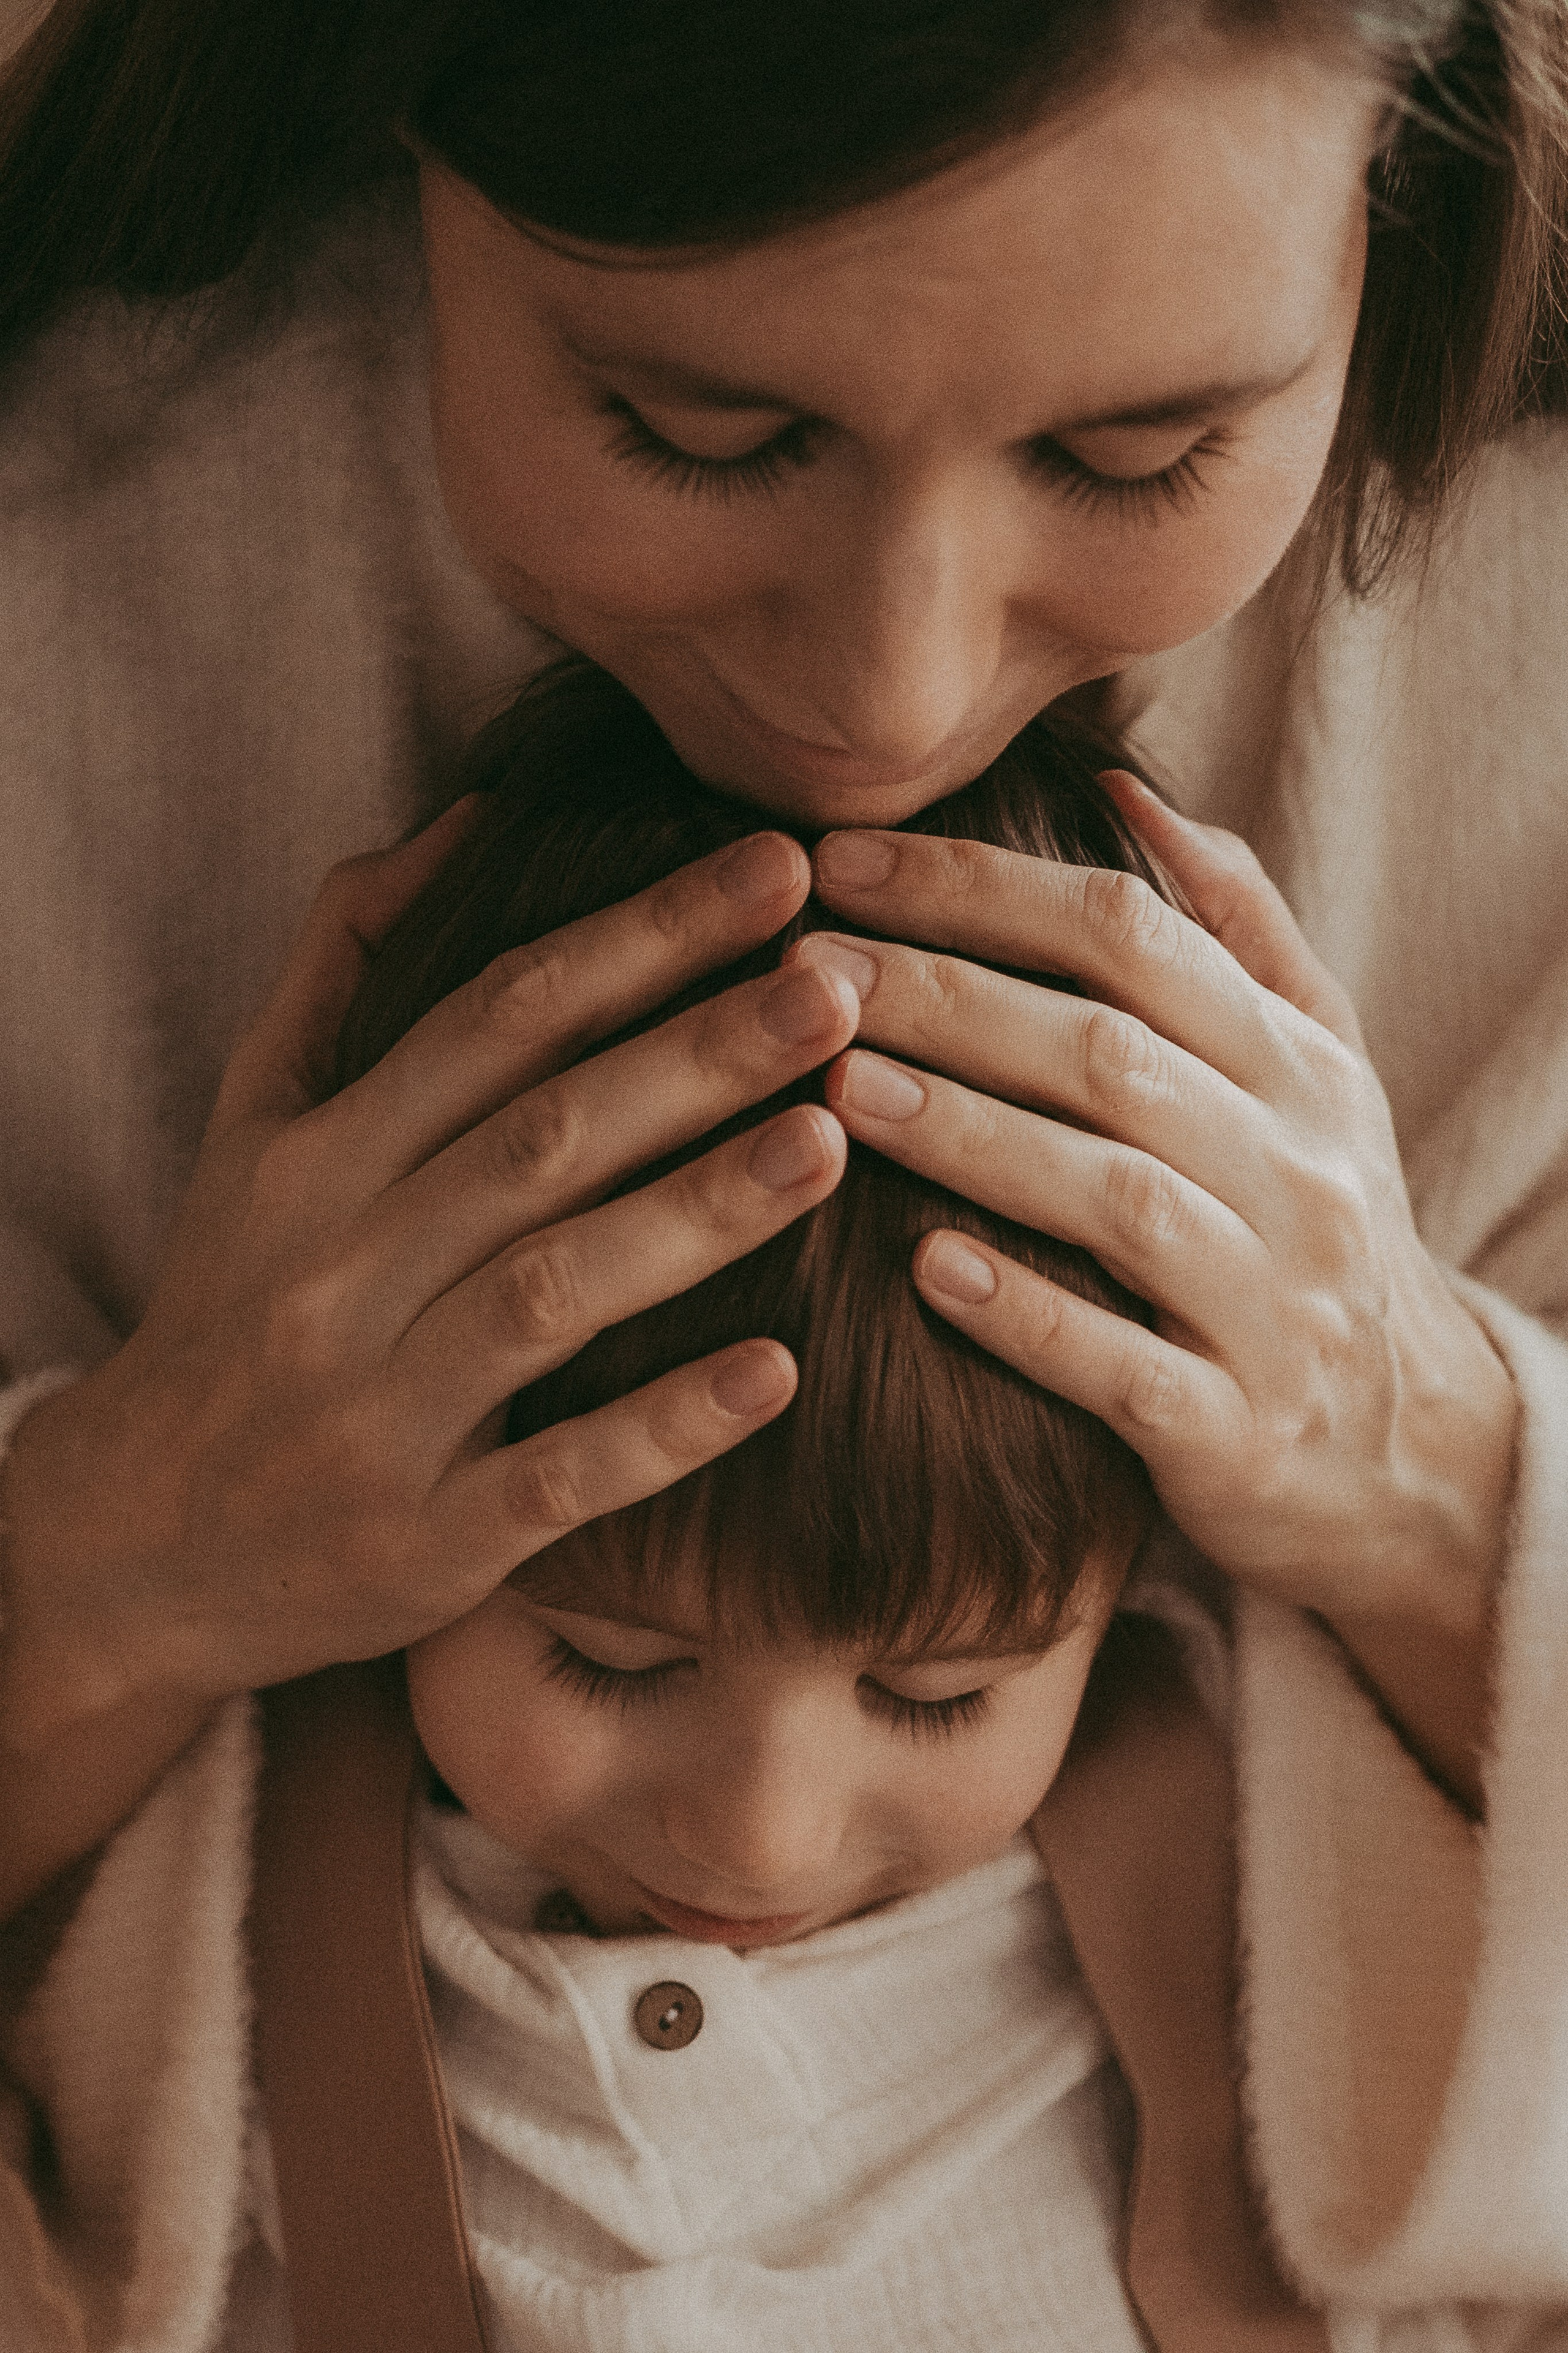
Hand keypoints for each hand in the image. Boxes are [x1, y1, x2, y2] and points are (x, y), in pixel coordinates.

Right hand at [4, 805, 859, 1745]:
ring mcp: (382, 1410)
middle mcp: (344, 1270)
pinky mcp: (425, 1538)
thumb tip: (464, 819)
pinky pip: (558, 1474)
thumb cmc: (230, 1302)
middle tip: (839, 988)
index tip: (774, 872)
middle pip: (541, 1138)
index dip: (639, 939)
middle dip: (696, 1055)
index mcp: (318, 1158)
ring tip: (830, 1141)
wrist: (135, 1542)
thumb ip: (344, 961)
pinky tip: (778, 1372)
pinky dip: (664, 1424)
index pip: (497, 1018)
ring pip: (553, 1293)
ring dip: (696, 1215)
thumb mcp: (251, 1121)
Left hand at [798, 779, 1517, 1647]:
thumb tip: (1127, 792)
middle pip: (1110, 1054)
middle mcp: (1300, 1173)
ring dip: (971, 1136)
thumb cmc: (1315, 1226)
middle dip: (947, 997)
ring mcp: (1275, 1307)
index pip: (1134, 937)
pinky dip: (1026, 1314)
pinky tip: (925, 1269)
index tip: (842, 864)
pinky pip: (1122, 1366)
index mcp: (1301, 1067)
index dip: (982, 889)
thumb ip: (1236, 927)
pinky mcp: (1234, 1432)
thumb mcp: (1318, 1069)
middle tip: (809, 971)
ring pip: (1115, 1198)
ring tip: (844, 1090)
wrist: (1411, 1451)